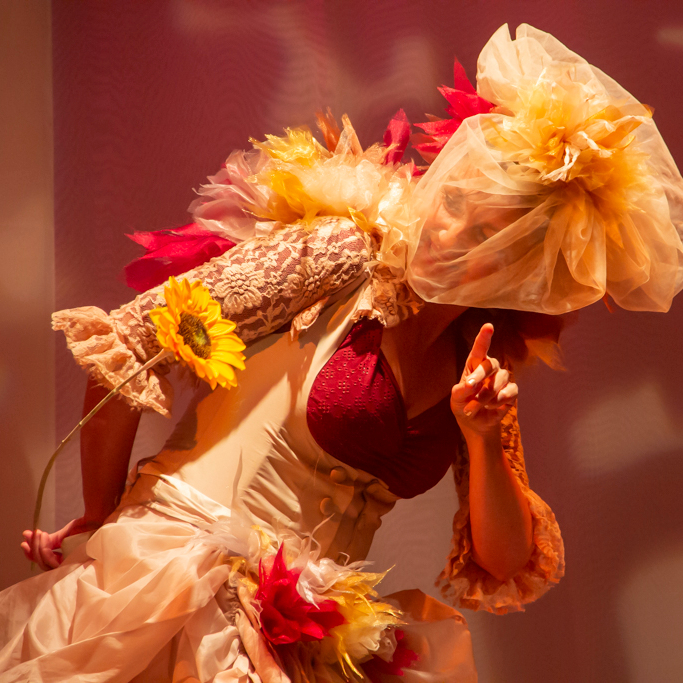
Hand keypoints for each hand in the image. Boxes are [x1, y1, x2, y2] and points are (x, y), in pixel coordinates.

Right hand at [21, 516, 94, 570]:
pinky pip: (52, 562)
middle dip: (33, 548)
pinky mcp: (72, 562)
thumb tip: (30, 537)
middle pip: (42, 564)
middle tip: (31, 533)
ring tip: (39, 532)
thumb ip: (49, 540)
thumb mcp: (63, 534)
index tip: (23, 542)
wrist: (96, 518)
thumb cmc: (84, 526)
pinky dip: (45, 551)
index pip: (44, 561)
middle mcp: (66, 563)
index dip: (32, 553)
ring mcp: (70, 564)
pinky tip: (44, 538)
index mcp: (64, 558)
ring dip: (38, 547)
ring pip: (45, 564)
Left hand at [450, 323, 517, 437]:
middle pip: (491, 364)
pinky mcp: (511, 391)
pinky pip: (511, 390)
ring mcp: (502, 379)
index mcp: (473, 365)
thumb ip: (461, 391)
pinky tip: (492, 406)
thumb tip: (470, 385)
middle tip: (470, 388)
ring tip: (476, 406)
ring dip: (487, 394)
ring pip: (501, 378)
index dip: (484, 338)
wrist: (475, 424)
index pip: (479, 349)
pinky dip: (500, 399)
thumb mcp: (456, 399)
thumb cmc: (463, 405)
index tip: (488, 327)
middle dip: (480, 375)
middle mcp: (489, 368)